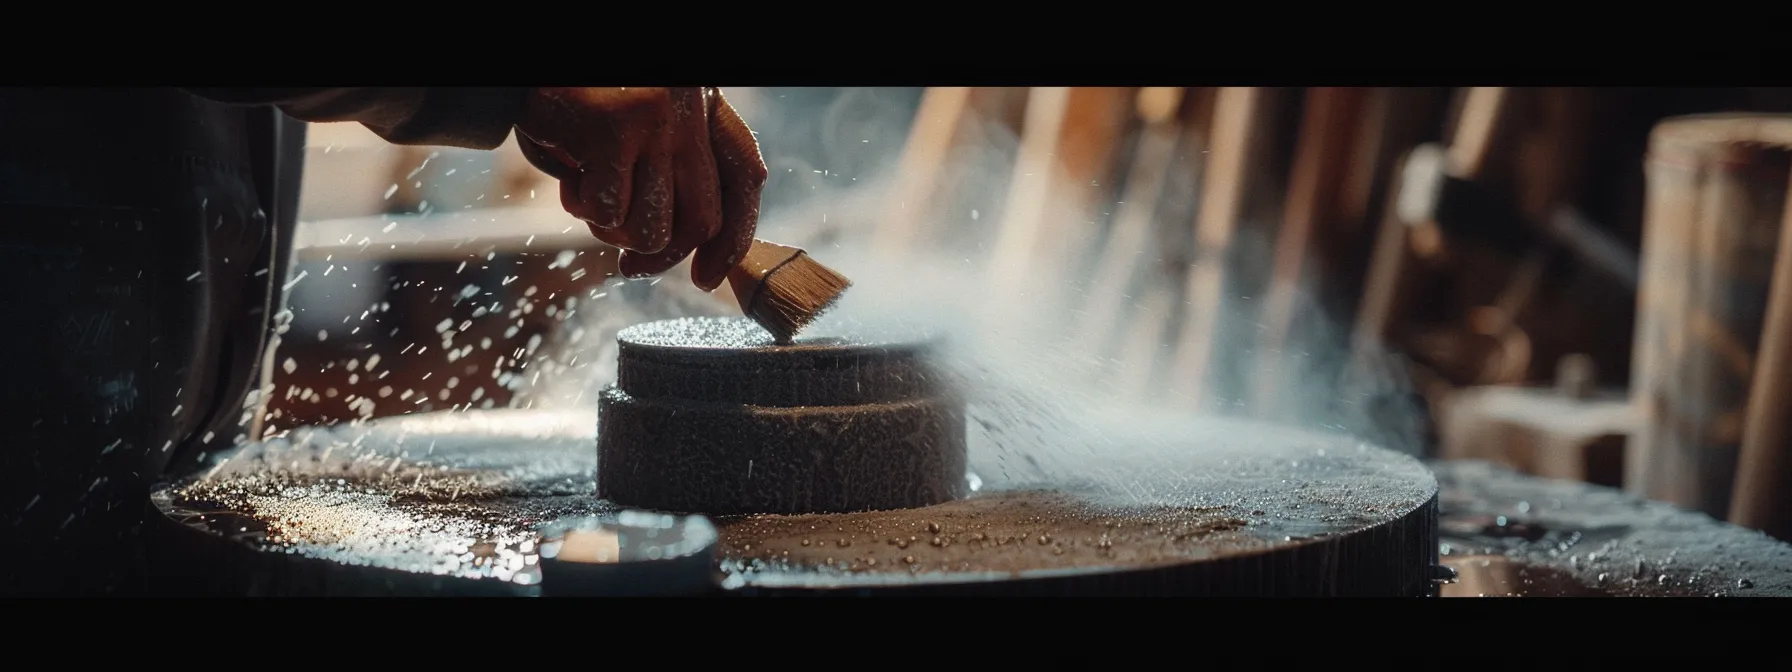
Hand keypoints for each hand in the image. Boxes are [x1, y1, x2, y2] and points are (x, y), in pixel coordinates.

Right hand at [514, 87, 765, 290]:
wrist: (523, 68)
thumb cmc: (580, 102)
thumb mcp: (641, 127)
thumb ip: (668, 169)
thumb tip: (679, 247)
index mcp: (703, 106)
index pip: (744, 177)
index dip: (733, 236)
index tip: (707, 278)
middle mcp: (689, 110)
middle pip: (703, 219)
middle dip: (664, 257)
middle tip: (630, 268)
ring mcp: (654, 120)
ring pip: (651, 229)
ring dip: (613, 230)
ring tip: (591, 192)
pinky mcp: (613, 131)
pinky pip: (606, 212)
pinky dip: (580, 204)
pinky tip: (570, 171)